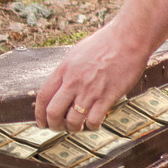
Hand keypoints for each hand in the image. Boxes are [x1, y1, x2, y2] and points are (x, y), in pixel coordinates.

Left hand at [34, 24, 150, 130]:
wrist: (128, 39)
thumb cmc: (106, 42)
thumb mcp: (77, 53)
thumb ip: (68, 70)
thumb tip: (61, 85)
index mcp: (64, 69)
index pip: (43, 96)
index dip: (39, 113)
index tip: (41, 121)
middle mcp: (73, 81)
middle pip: (53, 112)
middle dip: (53, 125)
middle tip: (58, 128)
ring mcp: (89, 90)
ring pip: (72, 121)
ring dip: (73, 128)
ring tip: (78, 127)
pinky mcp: (107, 97)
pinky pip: (93, 120)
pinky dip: (92, 126)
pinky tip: (94, 122)